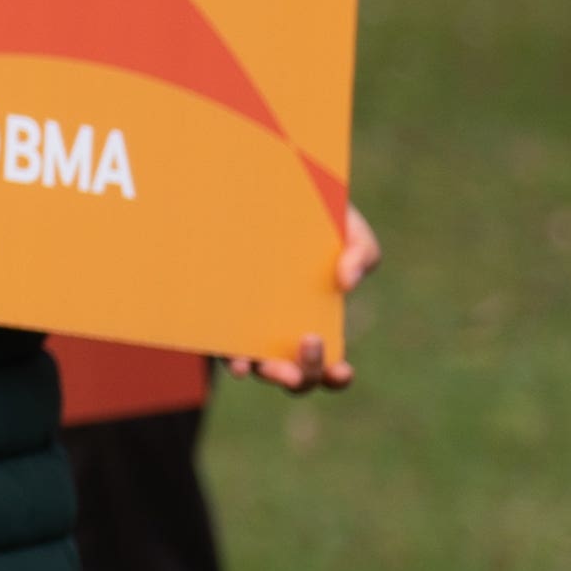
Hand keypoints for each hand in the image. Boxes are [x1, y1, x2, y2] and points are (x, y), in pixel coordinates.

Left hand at [229, 200, 373, 392]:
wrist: (268, 193)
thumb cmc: (318, 217)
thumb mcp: (350, 230)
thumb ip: (361, 254)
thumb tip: (346, 283)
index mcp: (314, 325)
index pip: (326, 369)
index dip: (335, 378)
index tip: (343, 369)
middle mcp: (277, 334)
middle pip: (289, 376)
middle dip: (298, 375)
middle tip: (309, 342)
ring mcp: (242, 325)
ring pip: (248, 366)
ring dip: (255, 370)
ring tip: (257, 364)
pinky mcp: (210, 310)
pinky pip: (211, 337)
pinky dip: (220, 348)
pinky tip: (225, 345)